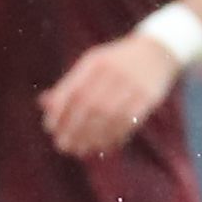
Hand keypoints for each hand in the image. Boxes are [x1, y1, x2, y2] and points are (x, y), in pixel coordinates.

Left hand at [38, 31, 182, 158]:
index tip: (50, 128)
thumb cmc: (116, 62)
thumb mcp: (92, 65)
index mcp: (95, 62)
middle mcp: (113, 72)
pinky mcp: (148, 97)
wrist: (158, 51)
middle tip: (63, 146)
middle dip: (73, 129)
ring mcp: (132, 84)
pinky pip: (128, 122)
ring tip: (80, 150)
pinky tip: (103, 146)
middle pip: (89, 106)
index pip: (73, 90)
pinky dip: (114, 136)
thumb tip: (43, 104)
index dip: (59, 112)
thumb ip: (69, 84)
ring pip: (108, 117)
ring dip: (92, 137)